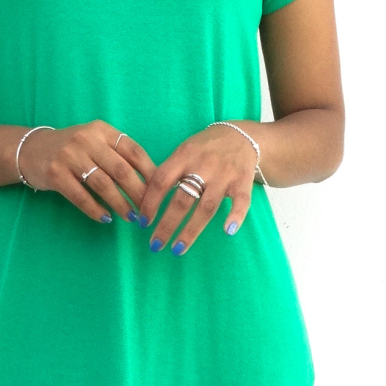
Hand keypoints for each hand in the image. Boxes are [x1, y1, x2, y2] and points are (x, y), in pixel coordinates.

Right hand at [18, 120, 156, 224]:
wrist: (30, 149)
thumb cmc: (72, 149)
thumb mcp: (95, 141)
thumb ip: (118, 154)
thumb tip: (150, 181)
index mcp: (102, 130)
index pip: (133, 150)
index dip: (149, 171)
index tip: (160, 190)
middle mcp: (86, 139)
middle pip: (120, 169)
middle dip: (138, 193)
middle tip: (148, 210)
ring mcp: (69, 156)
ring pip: (102, 184)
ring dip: (120, 204)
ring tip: (130, 217)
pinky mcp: (55, 174)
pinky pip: (80, 196)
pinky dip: (95, 209)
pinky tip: (105, 218)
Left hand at [138, 124, 257, 253]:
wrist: (240, 136)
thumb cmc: (204, 148)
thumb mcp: (184, 150)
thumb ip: (169, 171)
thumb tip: (145, 200)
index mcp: (184, 155)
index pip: (161, 181)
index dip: (150, 203)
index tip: (142, 222)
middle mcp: (203, 165)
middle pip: (182, 200)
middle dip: (166, 225)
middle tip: (155, 245)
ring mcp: (224, 175)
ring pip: (206, 207)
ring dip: (191, 231)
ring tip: (177, 249)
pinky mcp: (243, 182)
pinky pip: (240, 202)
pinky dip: (236, 216)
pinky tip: (227, 231)